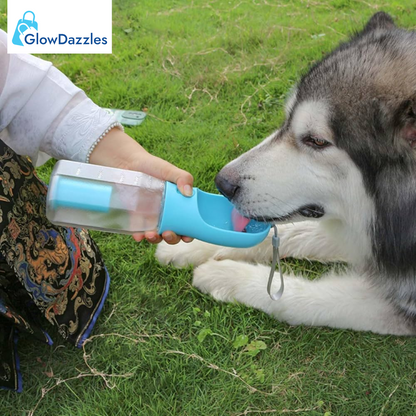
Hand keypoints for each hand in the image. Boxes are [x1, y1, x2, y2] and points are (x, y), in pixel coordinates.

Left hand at [89, 126, 193, 243]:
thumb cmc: (151, 166)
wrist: (128, 163)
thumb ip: (183, 178)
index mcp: (178, 205)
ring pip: (156, 235)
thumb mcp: (169, 170)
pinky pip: (138, 231)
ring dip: (155, 239)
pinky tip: (138, 235)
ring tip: (151, 234)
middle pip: (173, 233)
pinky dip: (139, 236)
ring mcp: (151, 217)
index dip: (189, 233)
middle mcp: (166, 214)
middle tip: (168, 234)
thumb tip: (189, 193)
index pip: (187, 224)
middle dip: (172, 239)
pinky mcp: (136, 218)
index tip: (187, 237)